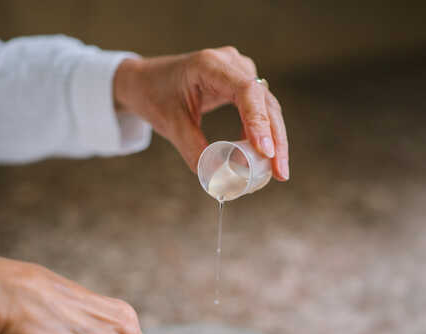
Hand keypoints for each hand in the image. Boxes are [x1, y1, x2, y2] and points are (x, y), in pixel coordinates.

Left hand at [113, 47, 289, 180]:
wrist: (145, 81)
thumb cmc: (154, 96)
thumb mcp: (170, 124)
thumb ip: (192, 149)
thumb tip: (216, 178)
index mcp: (210, 65)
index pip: (246, 91)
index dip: (259, 121)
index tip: (265, 152)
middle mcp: (231, 63)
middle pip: (265, 102)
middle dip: (275, 140)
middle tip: (280, 173)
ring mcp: (240, 72)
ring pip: (268, 107)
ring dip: (275, 140)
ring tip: (277, 172)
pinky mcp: (242, 85)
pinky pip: (261, 110)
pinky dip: (264, 135)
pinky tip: (263, 158)